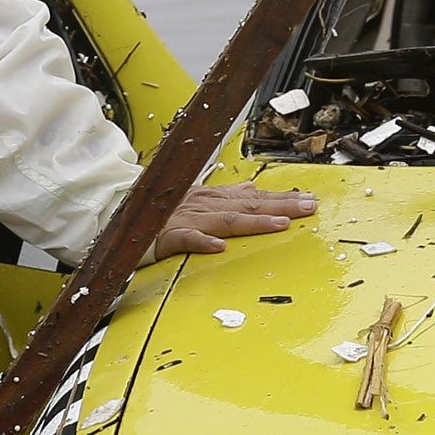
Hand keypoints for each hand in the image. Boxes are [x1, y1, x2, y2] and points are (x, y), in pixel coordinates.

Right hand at [146, 184, 318, 260]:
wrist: (124, 218)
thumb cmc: (165, 211)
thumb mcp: (200, 199)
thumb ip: (227, 195)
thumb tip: (253, 187)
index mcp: (213, 197)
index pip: (255, 197)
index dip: (282, 199)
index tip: (310, 201)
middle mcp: (205, 204)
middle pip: (248, 205)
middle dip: (280, 206)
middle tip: (308, 209)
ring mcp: (187, 219)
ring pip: (225, 220)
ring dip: (253, 222)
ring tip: (279, 225)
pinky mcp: (168, 236)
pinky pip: (187, 239)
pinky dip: (203, 242)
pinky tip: (219, 247)